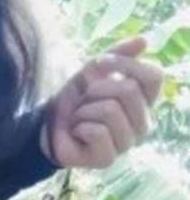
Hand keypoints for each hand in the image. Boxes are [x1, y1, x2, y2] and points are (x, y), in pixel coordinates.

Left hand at [40, 36, 163, 168]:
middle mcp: (142, 124)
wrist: (46, 124)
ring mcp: (126, 143)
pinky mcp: (107, 159)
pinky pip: (97, 131)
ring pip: (110, 110)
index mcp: (143, 102)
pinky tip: (77, 132)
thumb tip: (144, 40)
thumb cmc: (75, 98)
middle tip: (84, 100)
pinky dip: (79, 126)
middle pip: (128, 91)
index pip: (154, 77)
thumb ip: (118, 55)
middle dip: (95, 89)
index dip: (126, 64)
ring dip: (84, 109)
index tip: (100, 63)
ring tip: (80, 118)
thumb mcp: (93, 71)